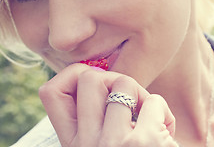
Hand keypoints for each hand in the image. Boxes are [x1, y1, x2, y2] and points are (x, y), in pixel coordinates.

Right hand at [39, 64, 177, 146]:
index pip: (50, 92)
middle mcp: (86, 145)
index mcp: (73, 146)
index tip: (96, 80)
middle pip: (89, 78)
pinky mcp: (144, 142)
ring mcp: (113, 143)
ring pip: (123, 82)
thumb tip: (100, 77)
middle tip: (127, 99)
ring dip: (142, 95)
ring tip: (148, 118)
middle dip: (114, 78)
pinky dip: (162, 111)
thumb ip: (92, 121)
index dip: (71, 74)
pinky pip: (154, 100)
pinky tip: (164, 131)